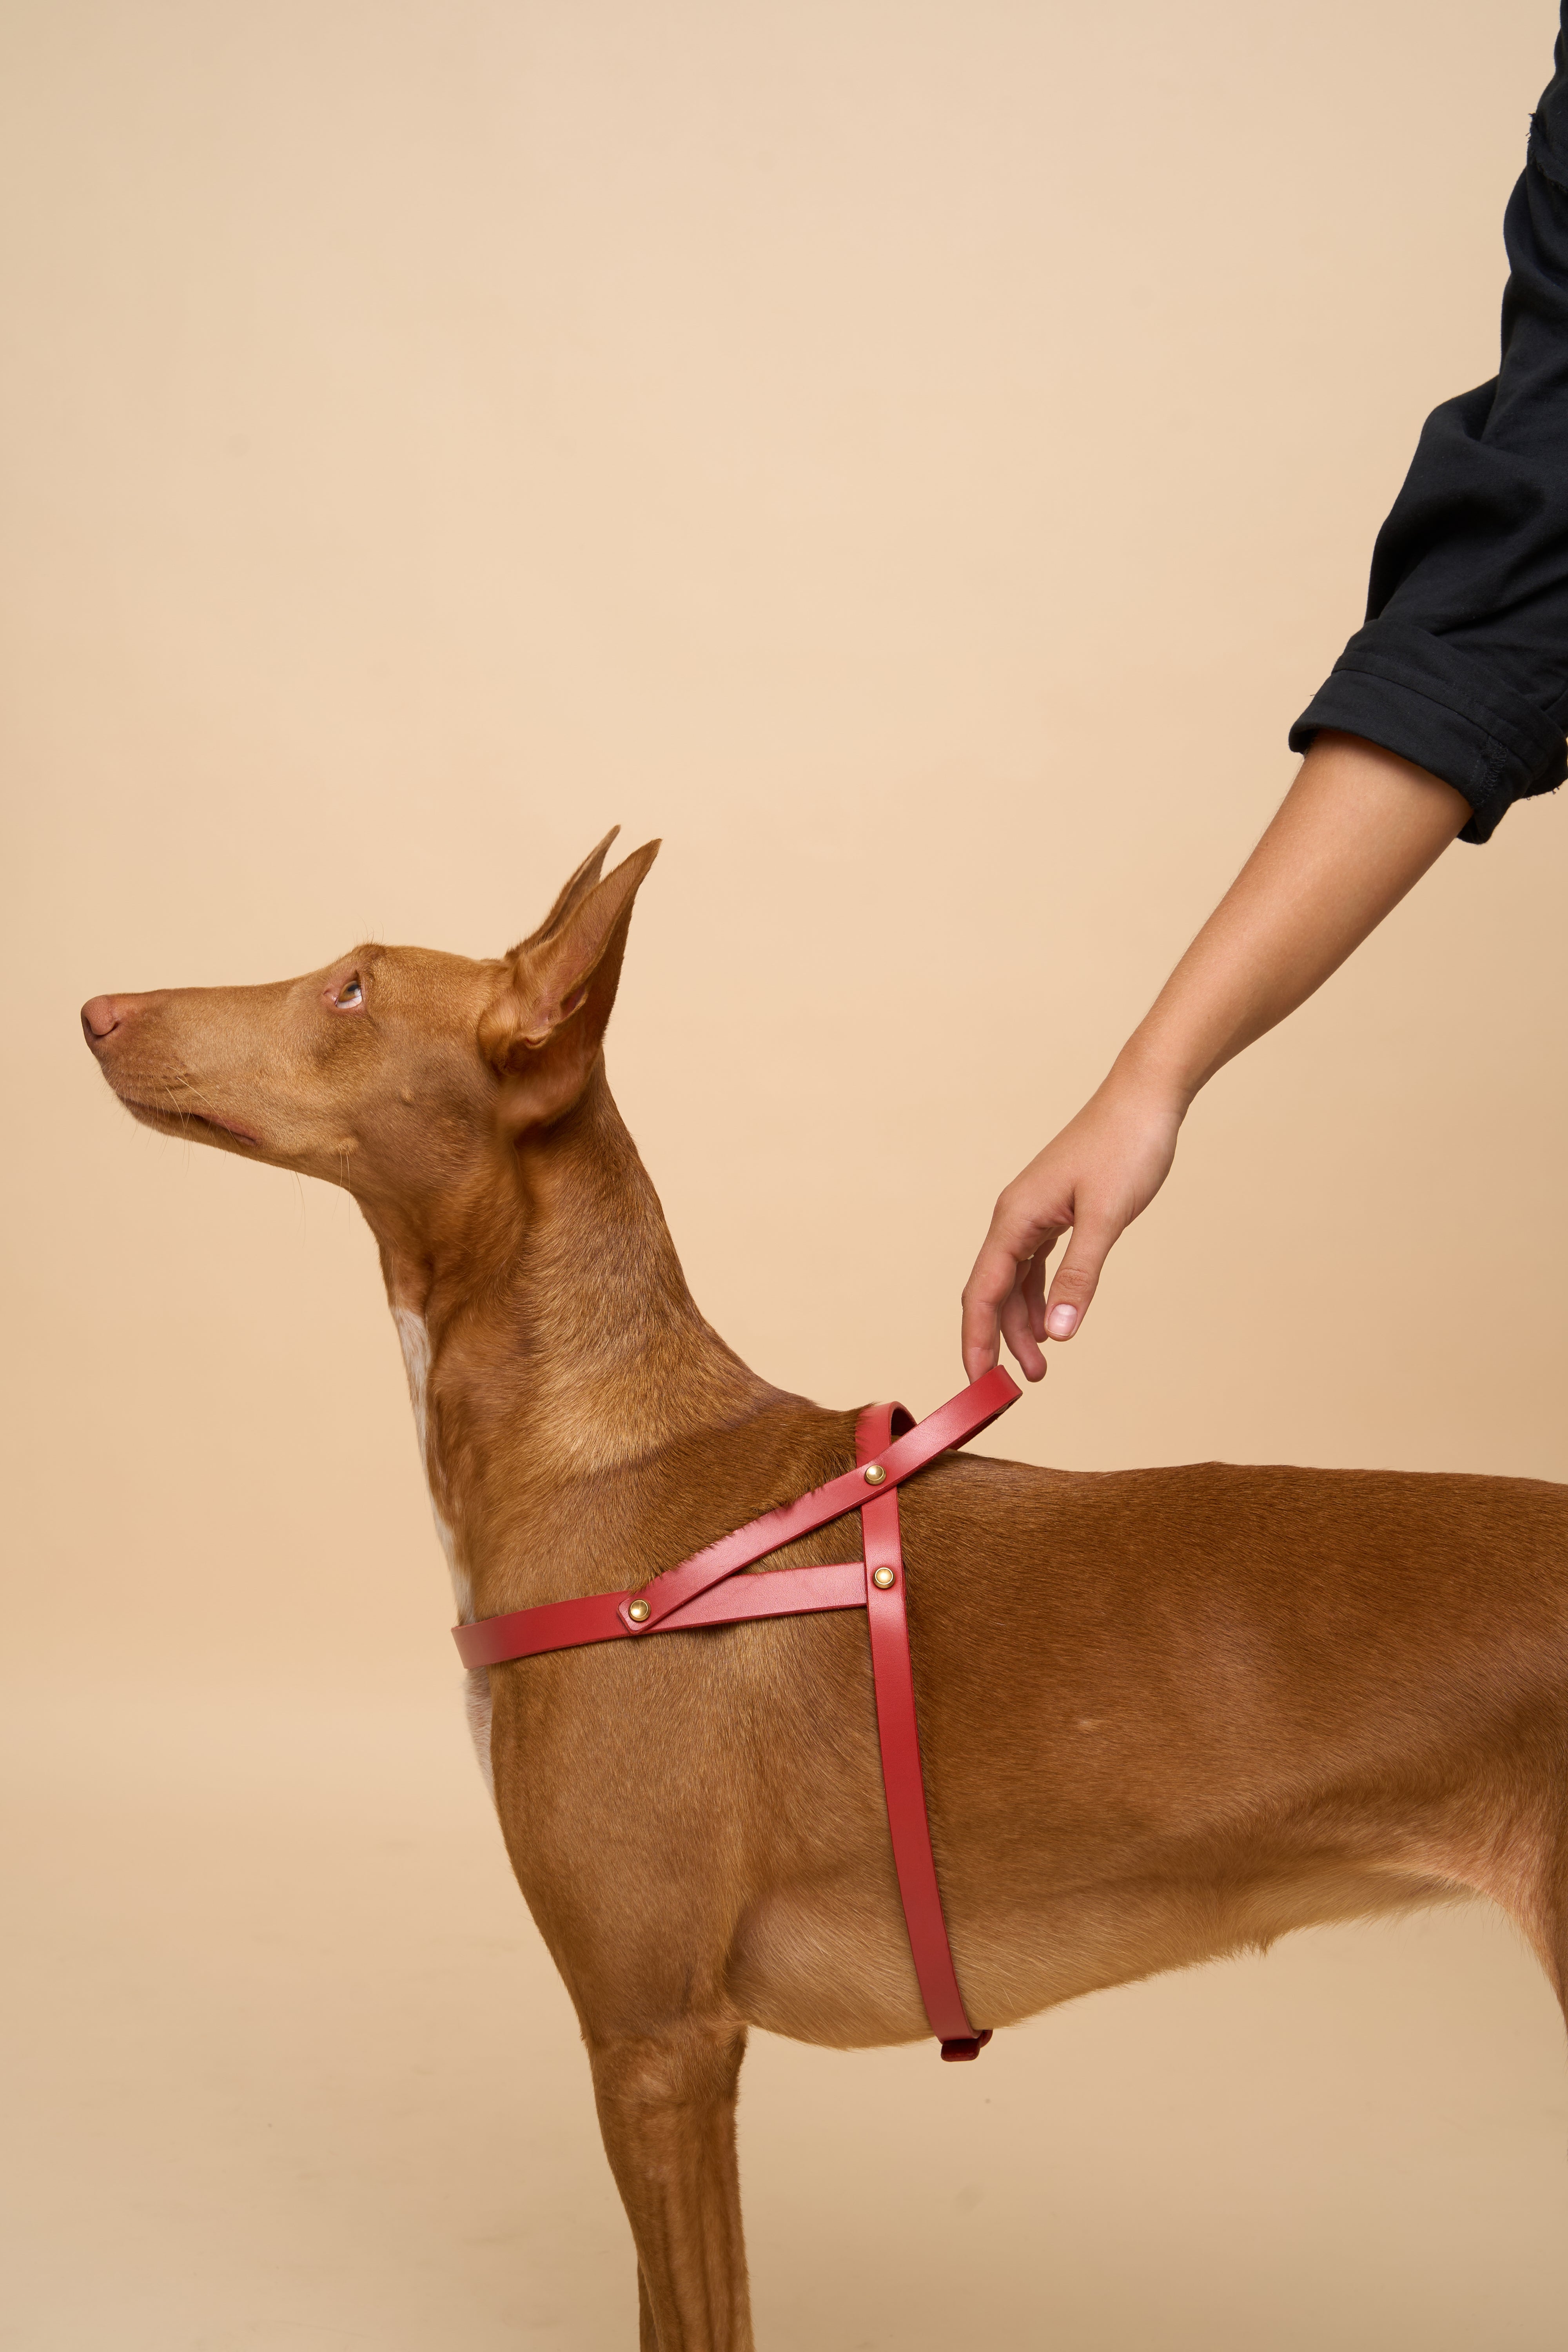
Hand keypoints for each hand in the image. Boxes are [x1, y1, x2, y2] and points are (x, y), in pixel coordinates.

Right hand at [960, 1071, 1184, 1381]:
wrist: (1145, 1099)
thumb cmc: (1126, 1148)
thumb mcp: (1106, 1218)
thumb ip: (1080, 1277)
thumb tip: (1059, 1334)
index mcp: (1016, 1217)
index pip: (983, 1291)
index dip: (976, 1339)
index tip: (976, 1383)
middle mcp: (1016, 1217)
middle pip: (991, 1291)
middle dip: (998, 1340)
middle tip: (1017, 1388)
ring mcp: (1035, 1214)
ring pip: (1014, 1281)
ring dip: (1022, 1324)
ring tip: (1040, 1366)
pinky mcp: (1057, 1212)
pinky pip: (1035, 1266)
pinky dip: (1039, 1298)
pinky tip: (1052, 1322)